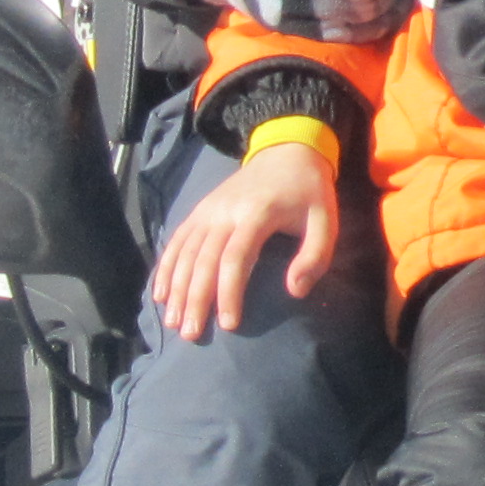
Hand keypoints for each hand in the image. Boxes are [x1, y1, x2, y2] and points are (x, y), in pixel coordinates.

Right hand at [151, 139, 342, 344]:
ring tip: (172, 322)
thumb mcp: (325, 221)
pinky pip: (177, 241)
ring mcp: (208, 210)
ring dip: (176, 289)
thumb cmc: (308, 193)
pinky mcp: (199, 211)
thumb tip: (294, 291)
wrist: (286, 151)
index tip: (228, 325)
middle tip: (191, 334)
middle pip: (203, 260)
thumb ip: (314, 257)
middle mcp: (224, 212)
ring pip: (184, 253)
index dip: (229, 293)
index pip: (235, 258)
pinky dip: (165, 267)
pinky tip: (159, 293)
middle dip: (195, 299)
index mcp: (256, 214)